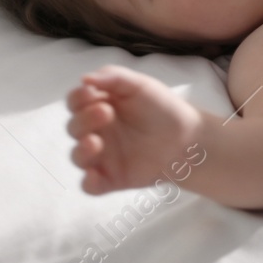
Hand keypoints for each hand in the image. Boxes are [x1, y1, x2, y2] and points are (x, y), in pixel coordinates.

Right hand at [66, 65, 205, 194]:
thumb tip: (84, 79)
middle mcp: (96, 132)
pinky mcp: (111, 178)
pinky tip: (95, 175)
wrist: (189, 137)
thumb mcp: (140, 85)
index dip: (78, 98)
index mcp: (98, 106)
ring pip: (77, 157)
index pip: (75, 103)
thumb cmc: (162, 107)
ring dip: (81, 150)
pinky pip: (91, 186)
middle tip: (106, 113)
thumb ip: (113, 77)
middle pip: (74, 128)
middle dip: (84, 120)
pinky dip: (89, 183)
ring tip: (95, 142)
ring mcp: (102, 157)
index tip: (91, 94)